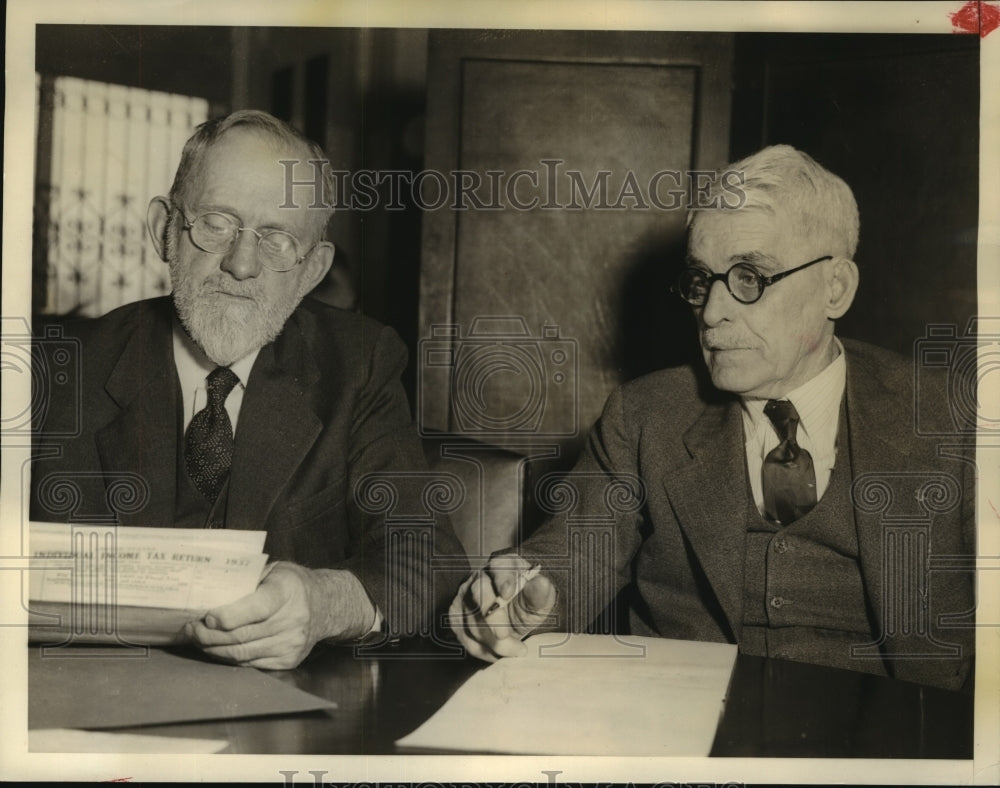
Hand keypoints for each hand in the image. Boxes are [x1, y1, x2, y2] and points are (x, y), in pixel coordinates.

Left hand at [184, 562, 374, 668]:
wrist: (326, 605)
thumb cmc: (292, 584)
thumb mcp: (273, 571)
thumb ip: (246, 580)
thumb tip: (207, 591)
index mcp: (287, 591)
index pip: (257, 607)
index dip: (229, 615)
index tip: (207, 618)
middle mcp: (293, 619)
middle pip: (242, 635)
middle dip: (209, 635)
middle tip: (191, 629)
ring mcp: (291, 643)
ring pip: (242, 653)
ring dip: (213, 649)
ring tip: (197, 639)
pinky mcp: (288, 660)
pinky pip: (249, 663)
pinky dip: (229, 658)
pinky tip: (216, 649)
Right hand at [449, 554, 555, 661]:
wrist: (514, 619)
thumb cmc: (527, 605)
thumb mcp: (540, 600)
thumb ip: (540, 593)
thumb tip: (541, 584)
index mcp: (503, 566)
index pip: (499, 567)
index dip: (502, 579)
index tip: (508, 592)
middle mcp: (480, 577)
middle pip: (479, 592)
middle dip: (492, 617)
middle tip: (504, 635)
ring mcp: (464, 596)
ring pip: (472, 620)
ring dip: (493, 641)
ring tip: (516, 649)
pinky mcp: (456, 616)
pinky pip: (464, 636)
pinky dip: (483, 650)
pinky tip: (499, 653)